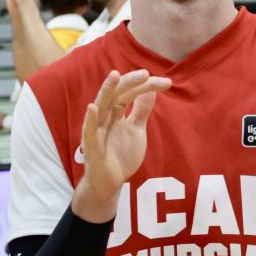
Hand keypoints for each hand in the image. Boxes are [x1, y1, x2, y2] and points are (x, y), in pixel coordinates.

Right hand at [77, 70, 170, 218]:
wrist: (111, 182)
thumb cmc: (120, 153)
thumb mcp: (136, 129)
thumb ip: (142, 110)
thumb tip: (151, 89)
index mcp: (116, 113)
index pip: (130, 93)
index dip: (146, 86)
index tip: (166, 82)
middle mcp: (105, 118)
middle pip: (116, 94)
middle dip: (130, 83)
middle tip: (146, 73)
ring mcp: (97, 131)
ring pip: (100, 107)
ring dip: (107, 91)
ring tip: (115, 75)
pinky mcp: (92, 147)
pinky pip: (90, 132)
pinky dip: (91, 120)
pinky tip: (93, 108)